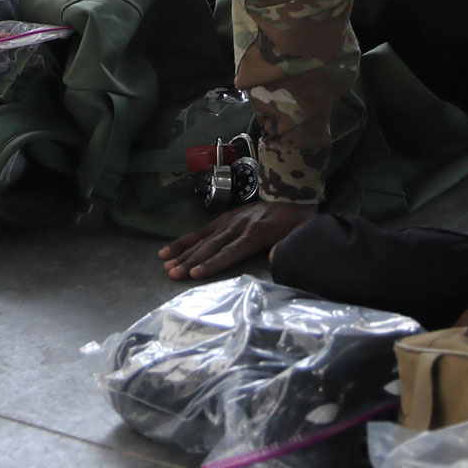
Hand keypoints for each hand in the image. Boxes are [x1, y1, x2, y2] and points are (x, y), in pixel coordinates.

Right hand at [158, 199, 312, 280]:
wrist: (289, 193)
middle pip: (211, 248)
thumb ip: (289, 245)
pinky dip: (183, 241)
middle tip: (173, 274)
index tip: (196, 274)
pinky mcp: (223, 219)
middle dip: (191, 262)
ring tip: (166, 265)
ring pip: (202, 240)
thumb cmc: (295, 220)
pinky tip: (168, 251)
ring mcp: (228, 222)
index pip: (231, 252)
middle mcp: (238, 227)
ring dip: (183, 253)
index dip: (213, 263)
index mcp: (256, 233)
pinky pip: (200, 231)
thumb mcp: (301, 231)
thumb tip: (275, 258)